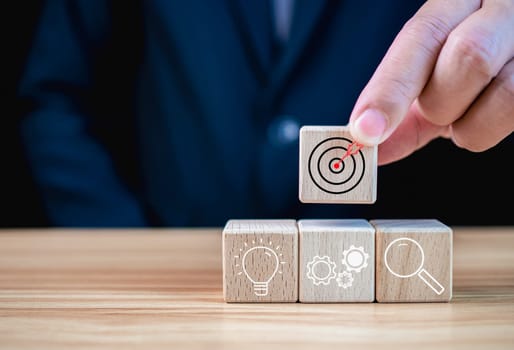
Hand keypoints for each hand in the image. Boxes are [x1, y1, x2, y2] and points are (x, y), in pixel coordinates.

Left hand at [348, 0, 513, 164]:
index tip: (364, 131)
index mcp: (457, 1)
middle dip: (440, 102)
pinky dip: (490, 127)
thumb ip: (403, 105)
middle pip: (468, 55)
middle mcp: (502, 7)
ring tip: (465, 113)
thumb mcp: (433, 72)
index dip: (390, 88)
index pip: (422, 36)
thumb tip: (368, 141)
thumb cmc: (471, 59)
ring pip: (505, 88)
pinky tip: (488, 113)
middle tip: (437, 112)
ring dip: (469, 122)